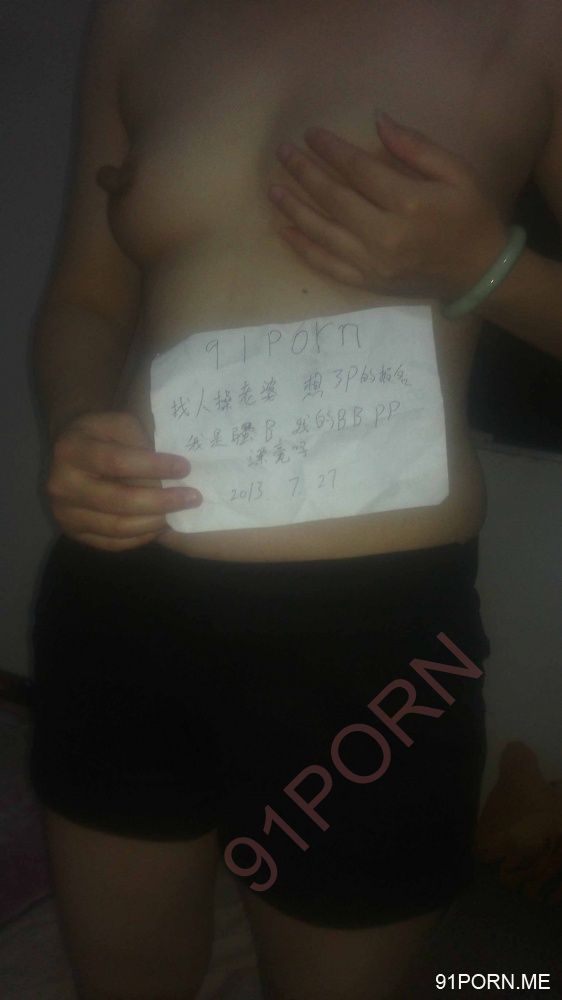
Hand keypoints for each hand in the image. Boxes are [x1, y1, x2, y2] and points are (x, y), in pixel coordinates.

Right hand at [45, 411, 201, 550]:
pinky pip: (113, 543)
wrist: (71, 453)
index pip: (117, 462)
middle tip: (193, 498)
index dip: (153, 467)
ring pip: (118, 527)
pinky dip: (141, 537)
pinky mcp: (74, 533)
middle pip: (119, 500)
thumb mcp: (120, 424)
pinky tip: (159, 526)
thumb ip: (141, 442)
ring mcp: (65, 513)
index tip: (185, 468)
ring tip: (179, 513)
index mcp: (72, 450)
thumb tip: (172, 472)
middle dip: (162, 501)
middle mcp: (62, 485)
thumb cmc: (103, 435)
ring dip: (155, 522)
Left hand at [268, 113, 507, 302]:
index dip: (331, 150)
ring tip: (273, 187)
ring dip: (294, 208)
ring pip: (322, 232)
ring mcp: (372, 263)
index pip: (358, 171)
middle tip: (283, 153)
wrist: (478, 273)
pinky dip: (302, 248)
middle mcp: (385, 236)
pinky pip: (326, 265)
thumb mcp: (456, 172)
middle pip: (333, 199)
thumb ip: (415, 146)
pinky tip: (284, 230)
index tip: (310, 134)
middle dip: (304, 173)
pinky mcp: (367, 282)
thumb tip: (377, 120)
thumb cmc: (471, 216)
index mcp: (409, 204)